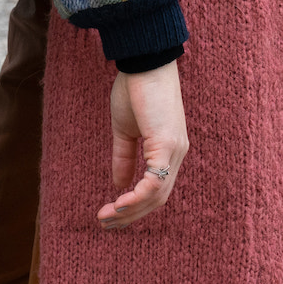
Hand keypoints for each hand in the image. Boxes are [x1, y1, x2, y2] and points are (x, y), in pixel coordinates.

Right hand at [98, 62, 187, 228]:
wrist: (143, 60)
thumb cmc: (135, 88)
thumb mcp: (125, 129)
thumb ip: (124, 156)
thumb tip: (119, 184)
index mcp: (168, 150)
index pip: (157, 189)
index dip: (135, 206)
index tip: (110, 213)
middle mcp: (177, 153)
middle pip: (158, 199)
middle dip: (131, 215)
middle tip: (105, 222)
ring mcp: (174, 149)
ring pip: (157, 195)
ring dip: (131, 210)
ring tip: (108, 216)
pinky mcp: (166, 143)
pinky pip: (155, 180)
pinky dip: (137, 196)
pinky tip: (119, 201)